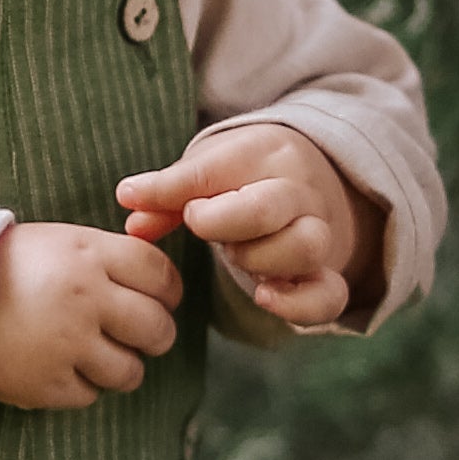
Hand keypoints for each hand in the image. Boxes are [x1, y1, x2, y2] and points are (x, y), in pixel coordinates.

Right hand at [0, 222, 183, 411]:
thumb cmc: (2, 267)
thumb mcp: (57, 242)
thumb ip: (107, 258)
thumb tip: (158, 283)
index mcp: (89, 254)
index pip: (161, 276)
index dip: (168, 292)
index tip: (159, 300)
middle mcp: (86, 298)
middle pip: (158, 329)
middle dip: (155, 336)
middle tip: (136, 335)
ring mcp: (67, 344)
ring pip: (131, 371)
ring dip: (120, 367)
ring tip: (95, 355)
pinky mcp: (46, 384)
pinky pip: (91, 395)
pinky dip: (81, 386)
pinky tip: (59, 367)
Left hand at [116, 123, 380, 328]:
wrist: (311, 181)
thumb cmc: (244, 175)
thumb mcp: (207, 168)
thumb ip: (167, 193)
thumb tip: (130, 215)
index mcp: (263, 154)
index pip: (216, 169)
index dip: (174, 189)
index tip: (138, 197)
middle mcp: (297, 191)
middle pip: (268, 208)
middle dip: (222, 222)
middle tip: (197, 224)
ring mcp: (318, 232)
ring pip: (305, 247)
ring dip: (258, 260)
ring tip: (234, 256)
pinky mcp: (326, 273)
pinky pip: (329, 295)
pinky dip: (299, 305)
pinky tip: (264, 299)